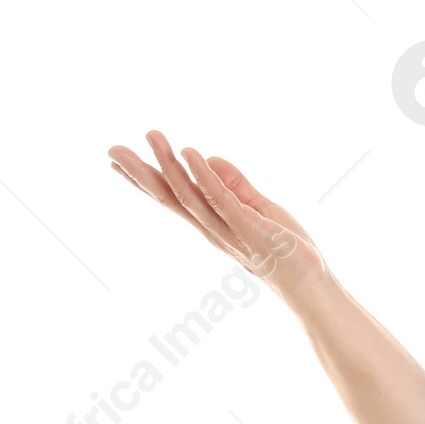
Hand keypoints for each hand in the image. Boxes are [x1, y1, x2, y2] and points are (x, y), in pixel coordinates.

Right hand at [106, 131, 328, 305]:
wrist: (312, 286)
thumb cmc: (287, 252)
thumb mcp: (259, 209)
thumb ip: (235, 185)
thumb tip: (209, 158)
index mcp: (212, 223)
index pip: (172, 197)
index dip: (144, 178)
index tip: (115, 159)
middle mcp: (213, 229)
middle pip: (169, 197)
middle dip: (141, 173)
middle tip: (112, 149)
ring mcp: (229, 231)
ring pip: (190, 196)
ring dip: (169, 166)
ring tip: (152, 137)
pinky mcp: (250, 230)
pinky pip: (222, 200)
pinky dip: (206, 177)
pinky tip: (192, 155)